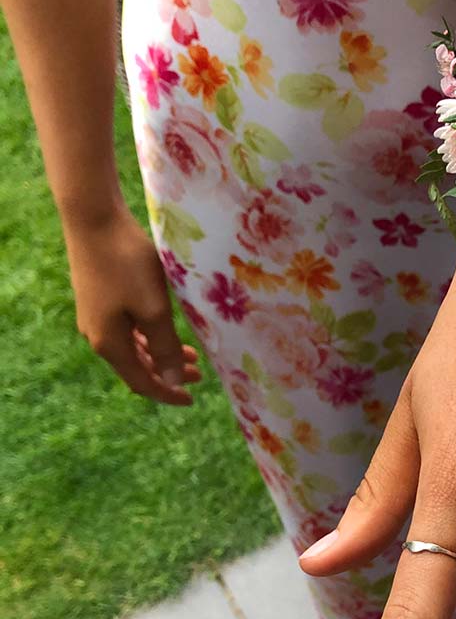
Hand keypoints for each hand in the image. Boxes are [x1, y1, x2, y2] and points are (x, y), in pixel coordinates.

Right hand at [63, 199, 200, 405]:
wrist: (94, 219)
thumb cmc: (127, 264)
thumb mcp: (153, 309)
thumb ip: (164, 347)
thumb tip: (172, 383)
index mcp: (110, 343)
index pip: (140, 381)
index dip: (167, 393)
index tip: (192, 399)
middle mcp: (98, 335)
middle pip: (136, 366)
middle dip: (167, 373)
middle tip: (198, 374)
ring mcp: (96, 316)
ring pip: (132, 347)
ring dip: (160, 353)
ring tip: (190, 354)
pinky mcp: (99, 297)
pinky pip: (127, 329)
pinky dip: (149, 336)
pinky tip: (164, 329)